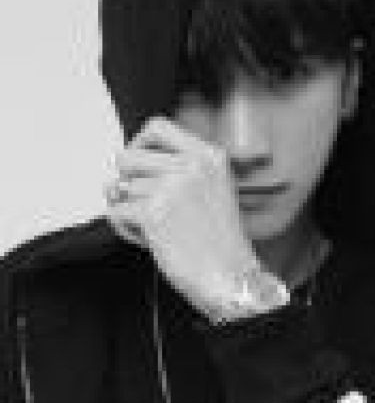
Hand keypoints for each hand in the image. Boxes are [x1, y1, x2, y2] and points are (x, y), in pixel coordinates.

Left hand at [103, 115, 266, 317]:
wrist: (230, 275)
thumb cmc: (220, 241)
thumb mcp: (210, 190)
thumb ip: (174, 172)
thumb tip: (117, 176)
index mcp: (209, 155)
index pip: (157, 126)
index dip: (138, 143)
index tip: (138, 163)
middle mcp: (192, 165)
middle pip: (128, 157)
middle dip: (128, 183)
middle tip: (146, 205)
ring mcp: (173, 187)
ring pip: (120, 188)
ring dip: (128, 210)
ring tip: (155, 228)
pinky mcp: (154, 212)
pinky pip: (116, 211)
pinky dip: (125, 229)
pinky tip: (150, 239)